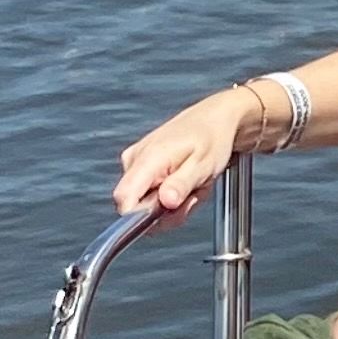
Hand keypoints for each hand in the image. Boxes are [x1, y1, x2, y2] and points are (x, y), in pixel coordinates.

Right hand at [116, 86, 260, 220]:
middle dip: (168, 211)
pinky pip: (150, 195)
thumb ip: (182, 184)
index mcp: (148, 158)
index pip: (124, 199)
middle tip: (193, 194)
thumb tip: (165, 202)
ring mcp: (134, 163)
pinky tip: (185, 183)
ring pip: (146, 204)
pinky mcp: (139, 168)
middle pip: (137, 207)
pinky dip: (172, 195)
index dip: (142, 217)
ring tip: (191, 185)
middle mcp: (134, 160)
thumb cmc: (212, 139)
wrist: (213, 121)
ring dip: (174, 204)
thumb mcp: (204, 165)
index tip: (167, 215)